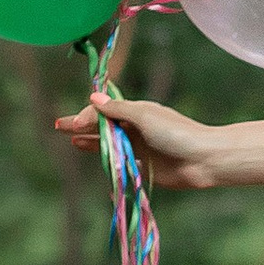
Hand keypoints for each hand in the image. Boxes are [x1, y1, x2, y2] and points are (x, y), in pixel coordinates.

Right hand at [54, 88, 225, 188]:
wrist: (204, 159)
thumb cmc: (177, 133)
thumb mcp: (144, 117)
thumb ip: (118, 110)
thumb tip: (94, 98)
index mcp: (136, 112)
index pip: (104, 110)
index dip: (86, 116)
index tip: (72, 124)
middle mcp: (136, 128)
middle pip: (103, 126)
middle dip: (82, 126)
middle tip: (59, 127)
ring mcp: (139, 147)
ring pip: (109, 144)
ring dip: (91, 142)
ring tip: (72, 141)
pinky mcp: (144, 166)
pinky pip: (119, 163)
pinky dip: (106, 160)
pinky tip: (95, 160)